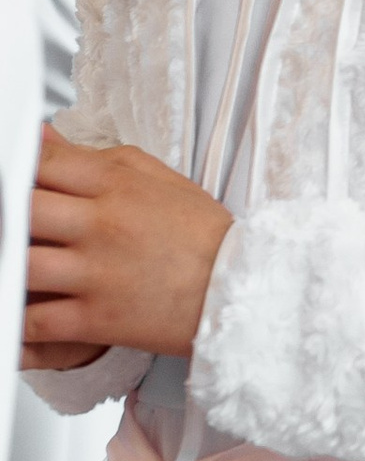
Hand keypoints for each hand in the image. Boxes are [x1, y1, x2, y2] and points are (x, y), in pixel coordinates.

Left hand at [23, 130, 230, 359]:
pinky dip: (15, 322)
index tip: (11, 178)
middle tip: (9, 222)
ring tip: (13, 263)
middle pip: (21, 208)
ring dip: (8, 264)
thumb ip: (93, 157)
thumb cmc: (202, 236)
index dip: (15, 169)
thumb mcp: (156, 178)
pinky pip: (36, 321)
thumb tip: (42, 138)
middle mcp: (102, 225)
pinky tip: (13, 312)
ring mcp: (97, 273)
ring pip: (20, 263)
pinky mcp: (98, 319)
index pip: (43, 164)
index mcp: (116, 185)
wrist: (244, 290)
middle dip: (7, 214)